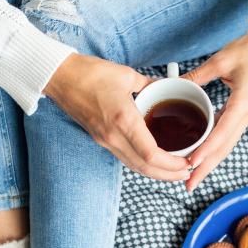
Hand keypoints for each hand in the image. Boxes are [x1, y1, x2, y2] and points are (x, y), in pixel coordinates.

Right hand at [44, 53, 189, 181]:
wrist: (60, 77)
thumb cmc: (91, 73)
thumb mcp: (127, 75)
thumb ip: (151, 85)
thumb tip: (169, 89)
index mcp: (123, 119)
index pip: (150, 154)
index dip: (172, 164)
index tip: (187, 160)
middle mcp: (113, 135)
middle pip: (144, 167)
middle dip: (168, 175)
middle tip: (187, 173)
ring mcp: (105, 140)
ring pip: (134, 166)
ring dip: (156, 173)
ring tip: (174, 171)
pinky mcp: (100, 139)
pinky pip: (125, 158)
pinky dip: (142, 164)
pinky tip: (153, 161)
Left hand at [181, 30, 247, 191]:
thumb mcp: (221, 60)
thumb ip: (198, 76)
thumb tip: (174, 86)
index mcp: (243, 103)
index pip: (222, 132)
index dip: (206, 150)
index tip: (191, 163)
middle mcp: (246, 115)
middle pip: (224, 147)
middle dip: (206, 168)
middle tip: (189, 185)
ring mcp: (246, 117)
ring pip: (226, 146)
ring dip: (209, 163)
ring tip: (192, 178)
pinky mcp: (242, 115)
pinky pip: (227, 136)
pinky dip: (213, 149)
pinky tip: (200, 158)